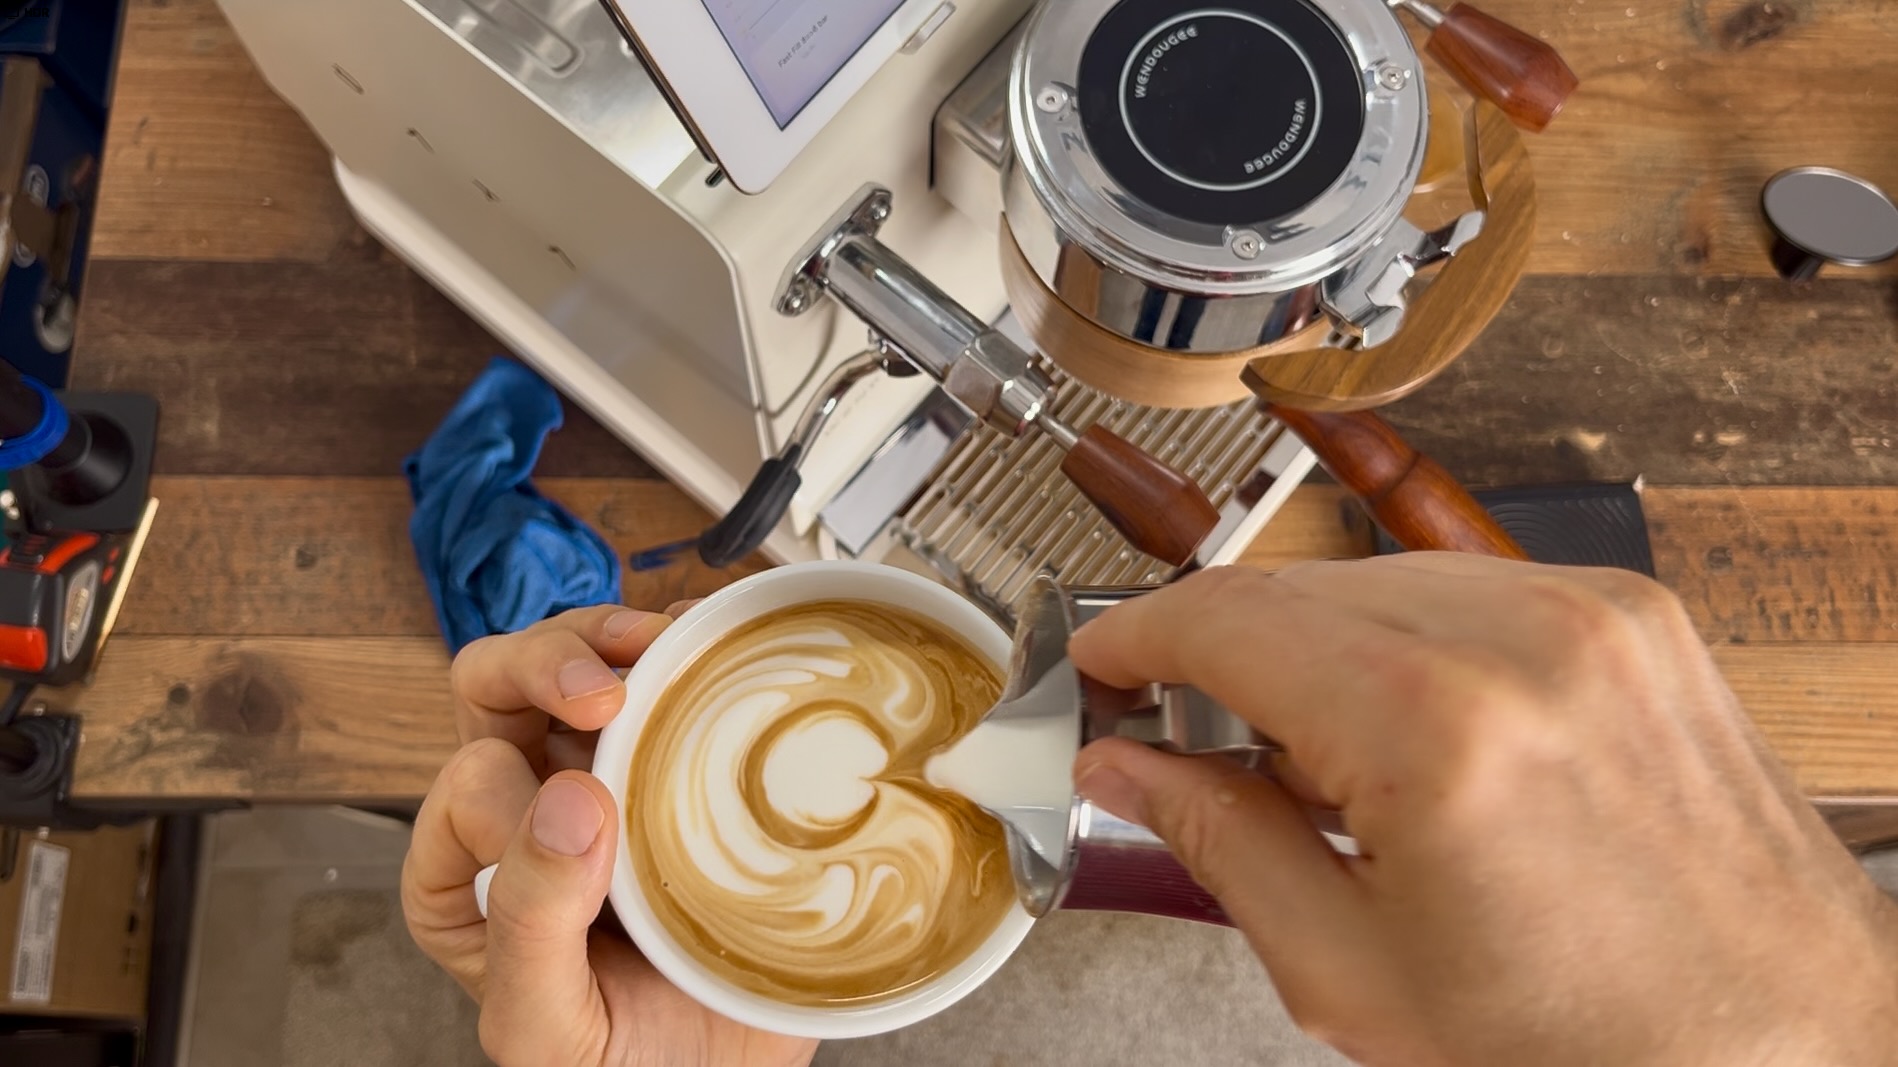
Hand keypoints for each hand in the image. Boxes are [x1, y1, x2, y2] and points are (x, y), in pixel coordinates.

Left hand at [401, 603, 818, 1066]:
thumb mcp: (548, 1026)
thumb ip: (531, 929)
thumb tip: (566, 799)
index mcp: (466, 876)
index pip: (463, 790)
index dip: (516, 796)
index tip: (593, 822)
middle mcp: (525, 810)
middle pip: (498, 687)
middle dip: (546, 662)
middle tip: (607, 690)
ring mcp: (608, 776)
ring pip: (578, 661)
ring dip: (614, 636)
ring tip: (664, 645)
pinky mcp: (680, 760)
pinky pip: (667, 677)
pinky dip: (688, 642)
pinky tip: (710, 645)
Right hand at [1068, 557, 1897, 1065]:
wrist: (1788, 1047)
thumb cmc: (1597, 1046)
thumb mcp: (1358, 975)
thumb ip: (1222, 844)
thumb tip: (1131, 769)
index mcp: (1438, 731)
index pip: (1228, 619)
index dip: (1138, 637)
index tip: (1103, 664)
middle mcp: (1524, 640)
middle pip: (1295, 587)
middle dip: (1218, 651)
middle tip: (1180, 730)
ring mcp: (1593, 614)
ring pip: (1378, 576)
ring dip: (1312, 644)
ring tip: (1311, 759)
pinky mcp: (1636, 616)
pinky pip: (1467, 586)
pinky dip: (1406, 638)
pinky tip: (1402, 730)